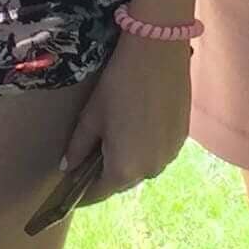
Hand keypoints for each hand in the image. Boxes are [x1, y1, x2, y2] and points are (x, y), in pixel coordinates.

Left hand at [59, 31, 192, 204]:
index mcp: (123, 169)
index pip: (98, 193)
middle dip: (105, 174)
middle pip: (122, 181)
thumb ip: (78, 147)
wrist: (158, 54)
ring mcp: (170, 156)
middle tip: (90, 157)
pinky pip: (158, 153)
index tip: (71, 191)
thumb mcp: (91, 116)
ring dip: (129, 160)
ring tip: (117, 137)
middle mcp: (150, 170)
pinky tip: (138, 126)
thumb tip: (67, 166)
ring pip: (143, 167)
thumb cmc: (118, 85)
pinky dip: (146, 148)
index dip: (82, 194)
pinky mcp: (182, 139)